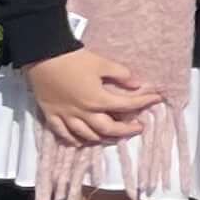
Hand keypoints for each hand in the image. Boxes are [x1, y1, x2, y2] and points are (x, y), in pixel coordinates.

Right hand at [25, 48, 164, 148]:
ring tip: (113, 136)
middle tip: (138, 128)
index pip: (126, 106)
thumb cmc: (73, 59)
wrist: (42, 57)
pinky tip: (81, 141)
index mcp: (97, 99)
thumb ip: (121, 75)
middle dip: (126, 130)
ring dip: (102, 138)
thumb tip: (137, 84)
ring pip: (86, 135)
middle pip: (108, 128)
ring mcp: (66, 116)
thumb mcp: (102, 63)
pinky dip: (73, 140)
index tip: (156, 99)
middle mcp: (83, 112)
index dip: (143, 103)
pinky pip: (62, 134)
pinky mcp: (51, 115)